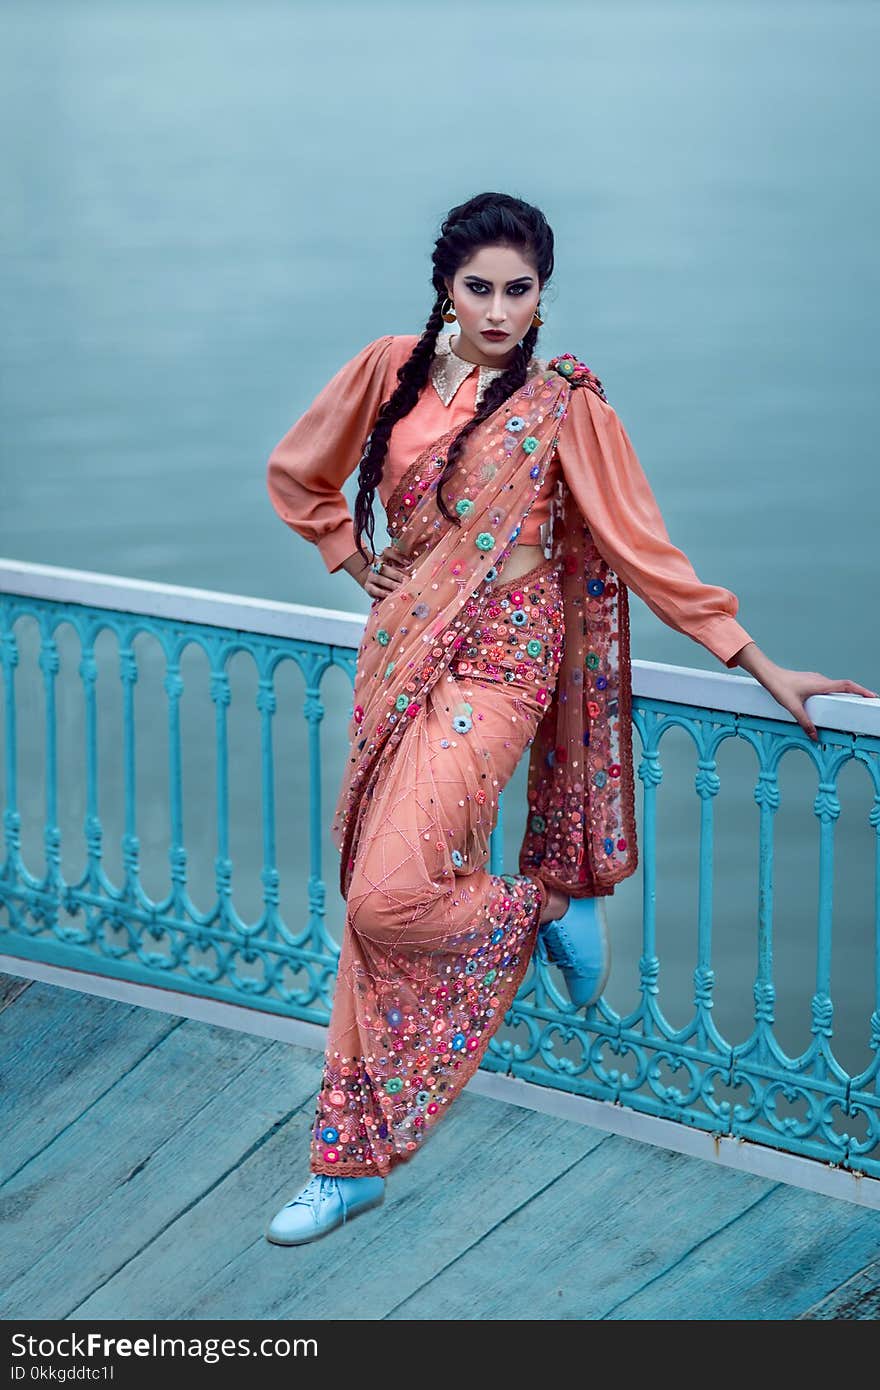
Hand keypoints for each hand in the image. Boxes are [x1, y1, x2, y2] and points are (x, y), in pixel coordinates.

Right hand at [342, 545, 410, 600]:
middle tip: (406, 580)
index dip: (398, 556)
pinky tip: (389, 595)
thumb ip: (403, 568)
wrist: (375, 581)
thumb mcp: (396, 568)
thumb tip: (413, 572)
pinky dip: (382, 593)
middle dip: (397, 575)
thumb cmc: (390, 575)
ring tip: (399, 588)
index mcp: (384, 557)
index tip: (408, 562)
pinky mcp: (368, 586)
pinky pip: (374, 590)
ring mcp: (371, 576)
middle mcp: (376, 565)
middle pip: (385, 568)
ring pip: (380, 579)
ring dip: (391, 584)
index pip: (388, 552)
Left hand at [753, 662, 877, 741]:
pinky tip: (829, 700)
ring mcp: (816, 679)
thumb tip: (814, 736)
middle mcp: (820, 680)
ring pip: (834, 686)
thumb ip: (805, 723)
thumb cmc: (780, 687)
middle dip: (857, 693)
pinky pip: (826, 686)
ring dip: (844, 693)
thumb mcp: (793, 708)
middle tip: (867, 701)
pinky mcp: (810, 680)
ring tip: (852, 702)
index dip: (861, 690)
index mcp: (821, 685)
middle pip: (844, 686)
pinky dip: (833, 692)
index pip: (846, 686)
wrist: (769, 675)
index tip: (871, 695)